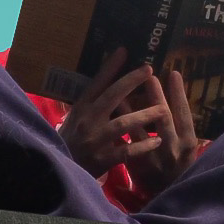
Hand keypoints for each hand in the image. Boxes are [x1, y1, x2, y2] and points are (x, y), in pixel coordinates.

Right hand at [58, 49, 193, 186]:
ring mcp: (95, 140)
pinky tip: (157, 141)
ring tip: (164, 109)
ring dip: (144, 115)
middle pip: (112, 96)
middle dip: (131, 82)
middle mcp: (88, 120)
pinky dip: (142, 146)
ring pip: (122, 124)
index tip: (124, 51)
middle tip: (149, 69)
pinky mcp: (102, 159)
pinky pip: (126, 151)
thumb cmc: (69, 144)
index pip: (96, 83)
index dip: (110, 67)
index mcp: (81, 108)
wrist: (59, 172)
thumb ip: (88, 105)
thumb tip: (102, 84)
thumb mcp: (73, 120)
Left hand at [122, 63, 197, 199]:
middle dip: (157, 95)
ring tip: (124, 87)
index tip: (174, 73)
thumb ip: (182, 126)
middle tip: (149, 74)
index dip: (179, 94)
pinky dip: (120, 127)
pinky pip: (127, 142)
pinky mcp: (138, 166)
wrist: (168, 197)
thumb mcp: (186, 148)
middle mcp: (173, 150)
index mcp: (188, 143)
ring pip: (142, 129)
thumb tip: (177, 96)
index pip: (185, 113)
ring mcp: (154, 158)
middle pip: (165, 118)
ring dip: (132, 107)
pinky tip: (114, 113)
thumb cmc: (178, 167)